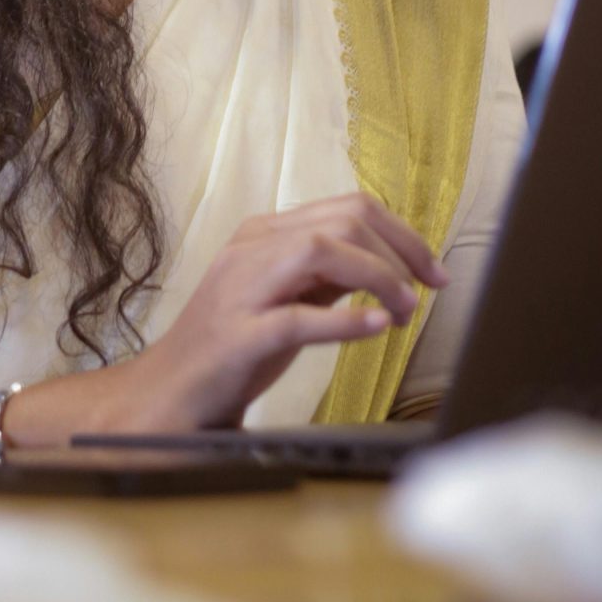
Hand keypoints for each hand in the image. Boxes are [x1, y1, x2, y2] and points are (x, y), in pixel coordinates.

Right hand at [92, 191, 447, 433]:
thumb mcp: (286, 299)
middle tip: (425, 295)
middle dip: (401, 254)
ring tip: (403, 312)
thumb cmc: (232, 350)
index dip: (403, 234)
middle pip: (345, 221)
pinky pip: (298, 317)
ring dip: (379, 278)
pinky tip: (377, 327)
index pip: (349, 207)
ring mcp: (240, 289)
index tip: (434, 271)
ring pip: (322, 251)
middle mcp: (251, 248)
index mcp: (264, 234)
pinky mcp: (237, 335)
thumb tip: (385, 265)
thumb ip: (327, 276)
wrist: (167, 394)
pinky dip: (344, 320)